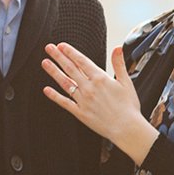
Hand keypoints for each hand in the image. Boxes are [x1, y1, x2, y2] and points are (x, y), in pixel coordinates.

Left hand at [41, 42, 155, 161]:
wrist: (126, 128)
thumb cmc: (128, 107)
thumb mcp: (126, 82)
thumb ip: (119, 64)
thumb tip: (118, 48)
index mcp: (101, 79)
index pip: (82, 61)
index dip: (70, 52)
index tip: (61, 46)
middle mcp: (89, 88)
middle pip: (71, 69)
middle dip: (59, 57)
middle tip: (49, 48)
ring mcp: (83, 100)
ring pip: (65, 83)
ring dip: (54, 72)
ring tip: (45, 63)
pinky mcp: (80, 112)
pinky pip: (64, 102)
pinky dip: (55, 96)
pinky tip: (46, 90)